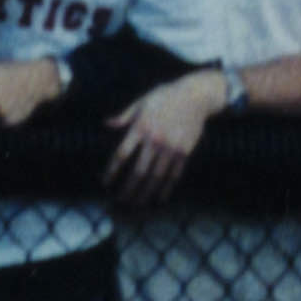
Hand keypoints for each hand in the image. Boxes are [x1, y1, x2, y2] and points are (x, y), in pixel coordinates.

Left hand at [108, 65, 228, 204]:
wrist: (195, 96)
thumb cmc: (165, 96)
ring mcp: (171, 147)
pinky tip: (160, 198)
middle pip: (139, 171)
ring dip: (146, 192)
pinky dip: (166, 188)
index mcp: (141, 127)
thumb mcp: (141, 102)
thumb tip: (106, 123)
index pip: (122, 154)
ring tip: (137, 204)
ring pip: (156, 176)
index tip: (105, 182)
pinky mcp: (184, 151)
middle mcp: (155, 140)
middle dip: (128, 188)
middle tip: (120, 200)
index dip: (112, 170)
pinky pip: (174, 174)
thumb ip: (124, 116)